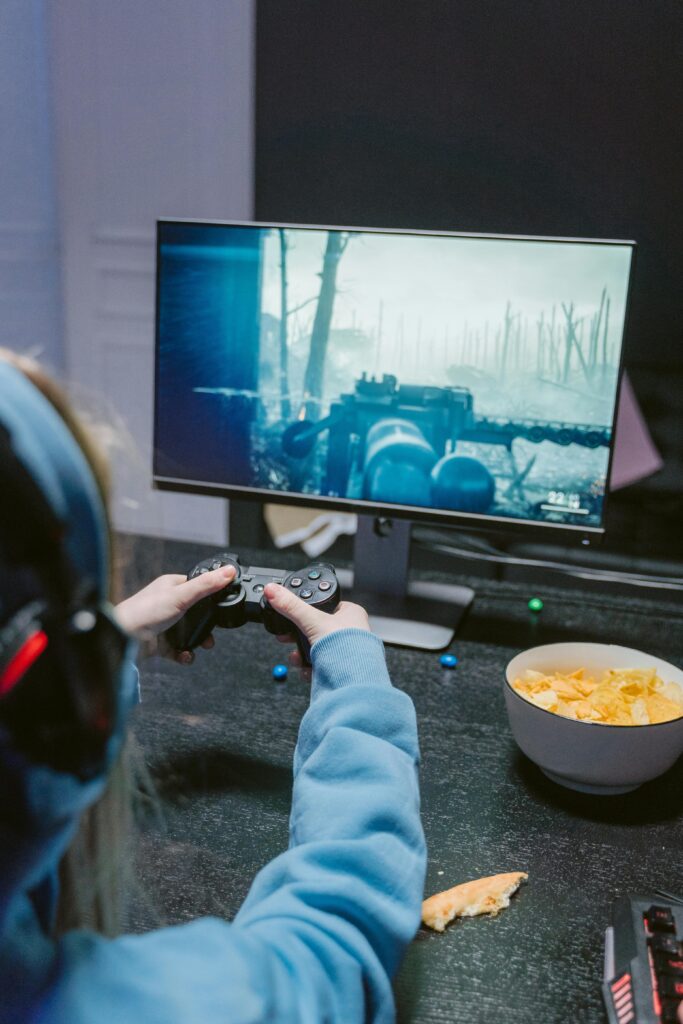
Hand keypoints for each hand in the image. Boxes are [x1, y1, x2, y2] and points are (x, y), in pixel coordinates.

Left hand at [115, 565, 235, 662]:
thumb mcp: (181, 595)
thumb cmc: (145, 611)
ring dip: (198, 640)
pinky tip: (187, 655)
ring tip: (204, 646)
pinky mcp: (161, 642)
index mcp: (171, 586)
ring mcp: (165, 623)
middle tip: (214, 631)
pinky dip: (185, 654)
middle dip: (207, 624)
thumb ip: (206, 585)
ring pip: (189, 632)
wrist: (122, 639)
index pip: (197, 586)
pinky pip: (179, 648)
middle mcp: (168, 603)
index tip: (222, 604)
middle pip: (196, 613)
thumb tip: (229, 571)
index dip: (210, 595)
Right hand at [263, 582, 370, 660]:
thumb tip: (273, 591)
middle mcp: (351, 631)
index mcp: (350, 613)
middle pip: (316, 629)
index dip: (306, 610)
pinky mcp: (340, 667)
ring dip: (302, 653)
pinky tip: (306, 669)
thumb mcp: (312, 620)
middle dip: (299, 637)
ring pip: (316, 648)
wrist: (354, 680)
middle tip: (286, 638)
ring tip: (296, 658)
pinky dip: (309, 667)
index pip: (324, 606)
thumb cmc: (347, 646)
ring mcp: (346, 650)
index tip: (290, 614)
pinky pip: (320, 664)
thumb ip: (291, 606)